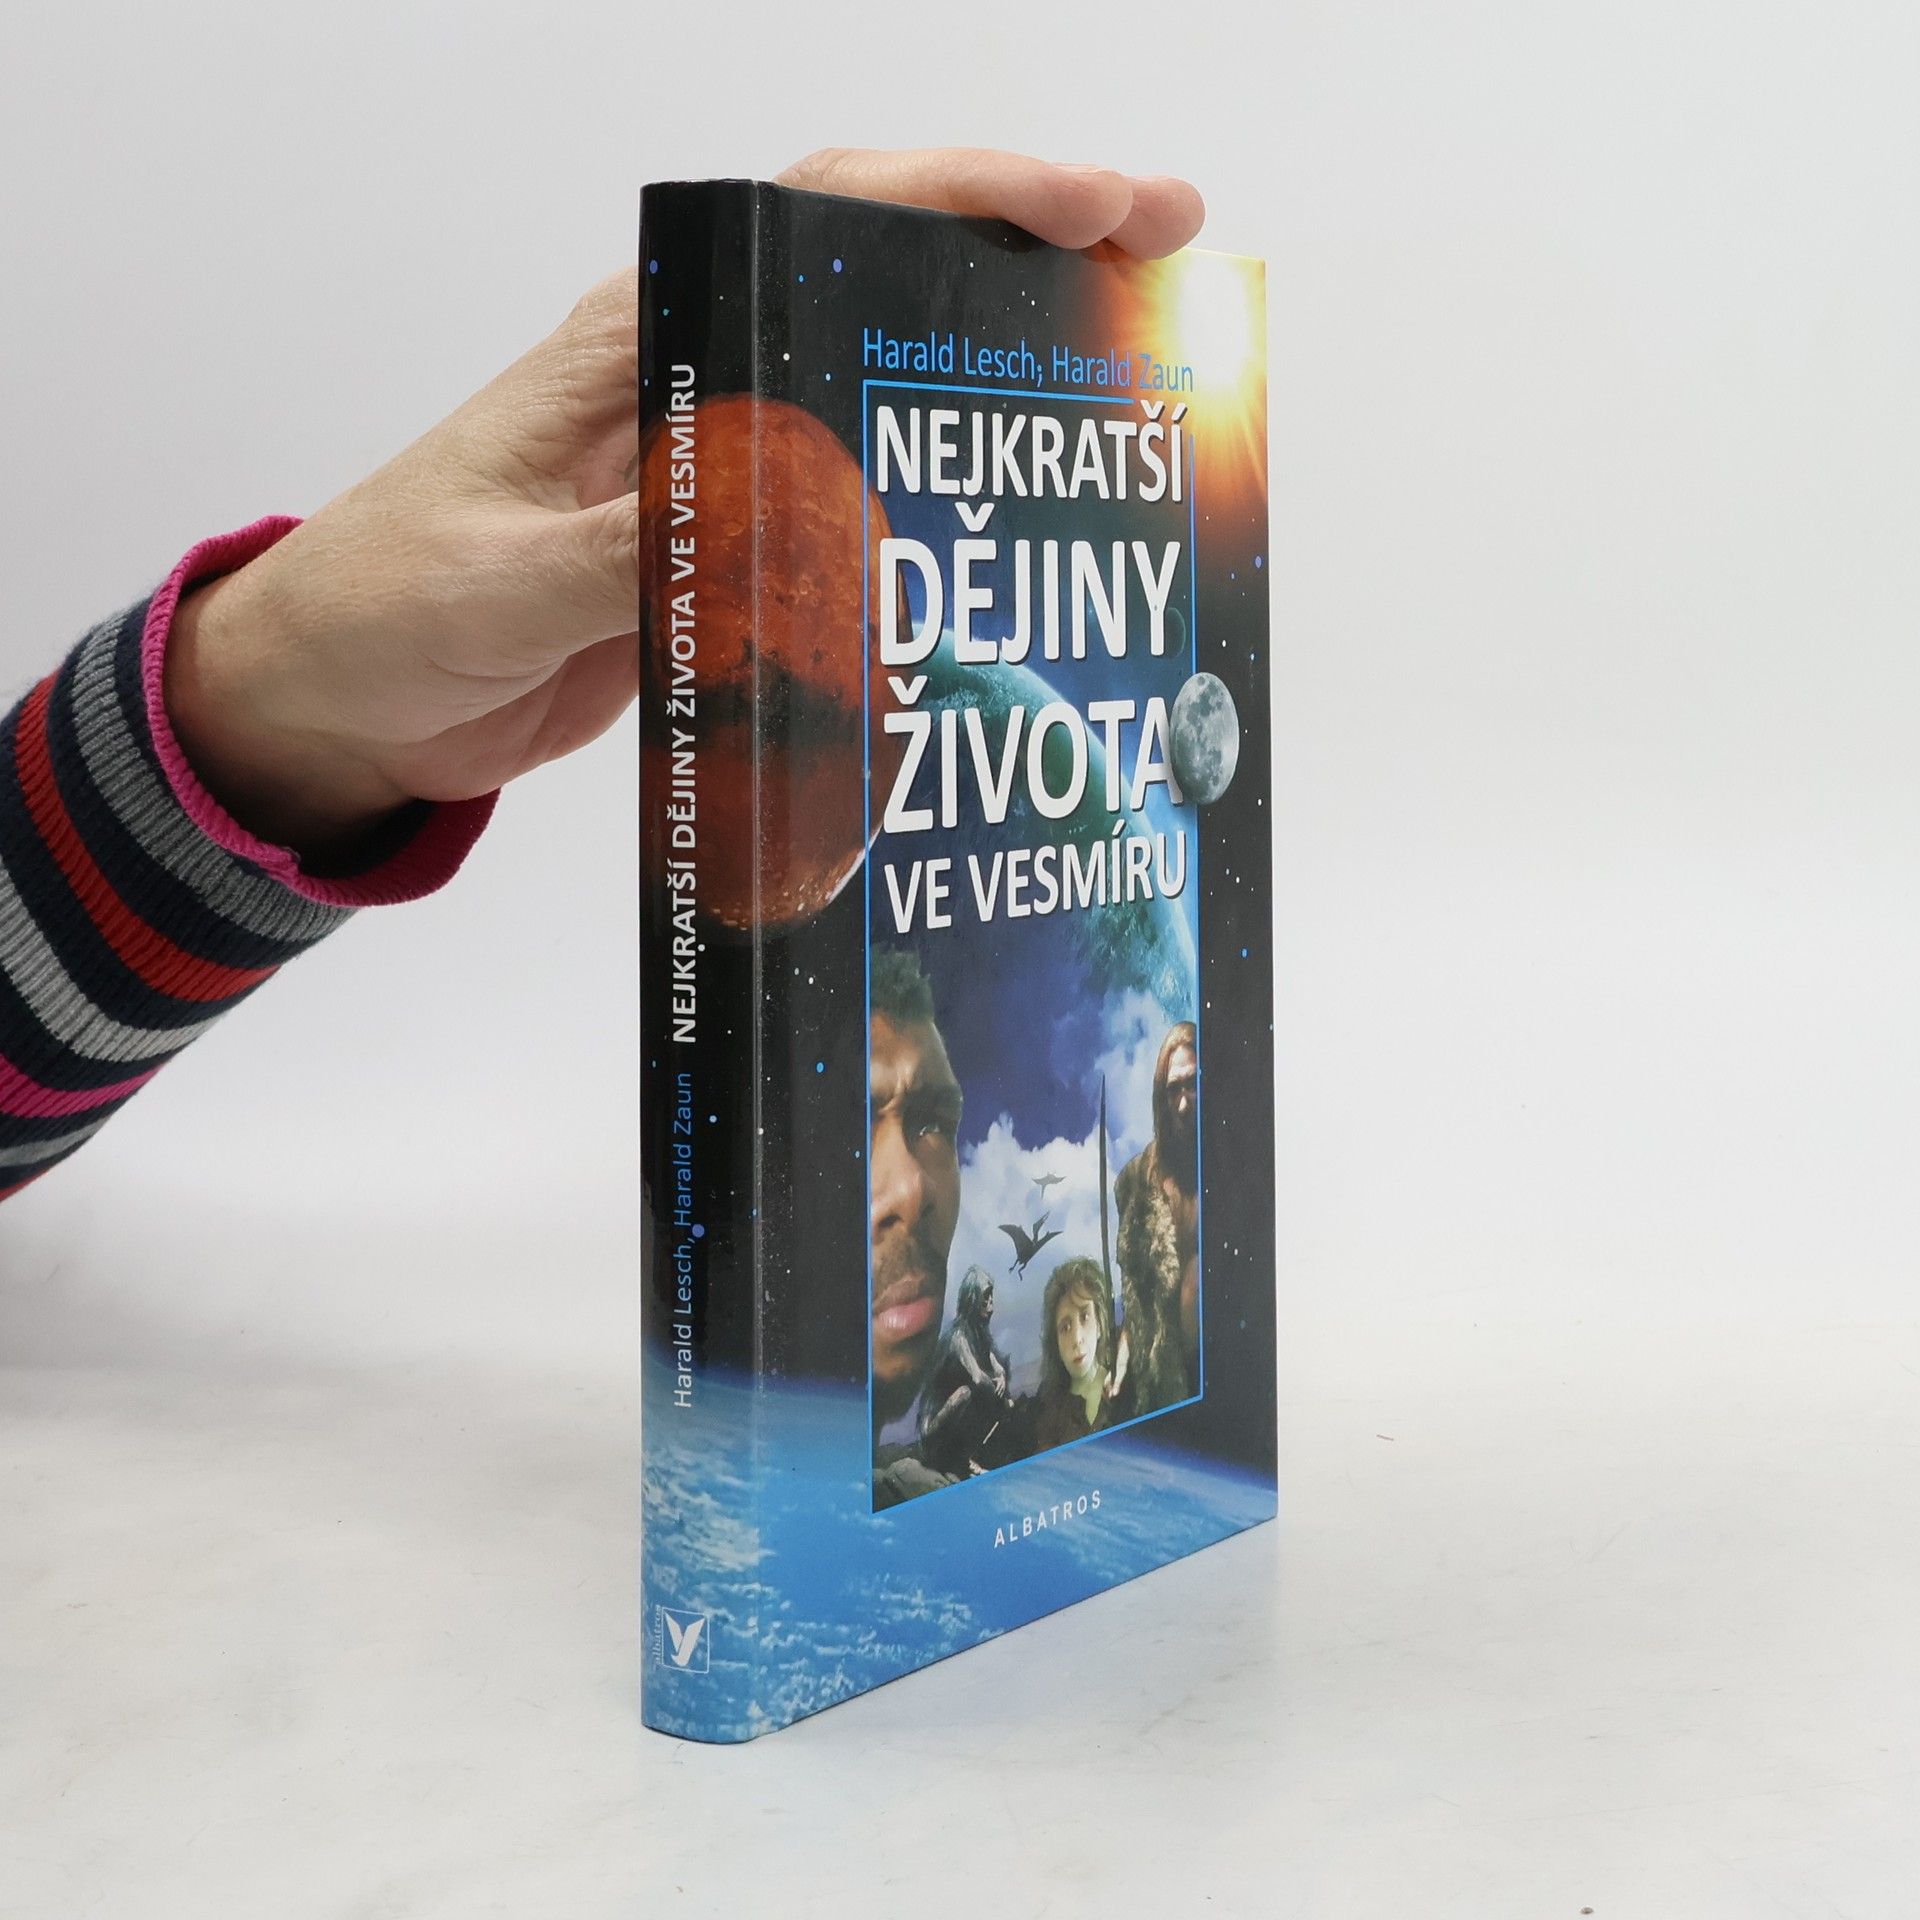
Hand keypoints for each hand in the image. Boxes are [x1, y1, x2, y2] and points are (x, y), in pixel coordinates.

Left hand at [164, 148, 1204, 860]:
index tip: (1098, 206)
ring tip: (1124, 401)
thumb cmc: (389, 607)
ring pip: (884, 395)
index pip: (819, 219)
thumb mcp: (498, 584)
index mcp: (639, 347)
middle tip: (1166, 266)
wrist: (343, 697)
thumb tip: (783, 548)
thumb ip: (631, 557)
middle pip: (881, 283)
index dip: (969, 196)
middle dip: (1028, 261)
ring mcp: (721, 471)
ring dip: (994, 391)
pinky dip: (933, 517)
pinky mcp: (726, 556)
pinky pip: (853, 516)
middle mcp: (698, 385)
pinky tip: (1005, 550)